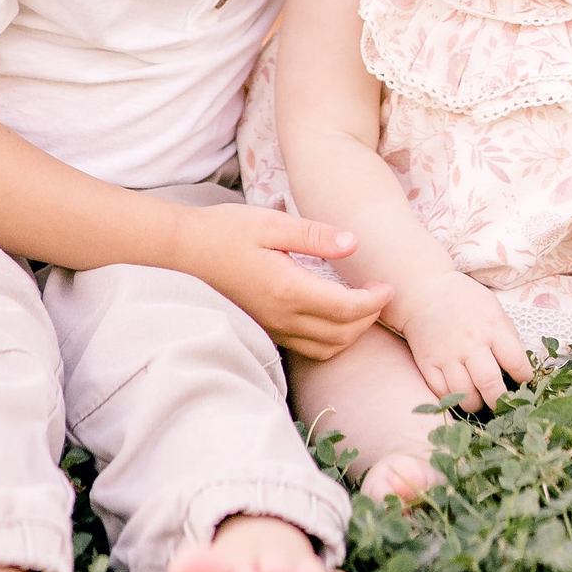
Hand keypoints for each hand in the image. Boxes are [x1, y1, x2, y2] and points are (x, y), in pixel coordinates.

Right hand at [175, 205, 391, 358]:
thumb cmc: (226, 231)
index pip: (346, 308)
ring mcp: (271, 328)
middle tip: (381, 294)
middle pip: (341, 334)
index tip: (388, 285)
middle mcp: (281, 317)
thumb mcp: (273, 223)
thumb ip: (316, 235)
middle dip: (369, 318)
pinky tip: (333, 316)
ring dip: (352, 333)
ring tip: (363, 307)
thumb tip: (354, 244)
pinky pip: (306, 347)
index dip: (374, 301)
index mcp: (288, 289)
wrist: (183, 252)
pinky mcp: (264, 330)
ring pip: (325, 348)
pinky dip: (330, 339)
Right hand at [391, 271, 532, 410]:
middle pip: (490, 384)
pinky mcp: (428, 363)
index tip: (523, 381)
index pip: (515, 361)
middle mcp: (471, 344)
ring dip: (476, 404)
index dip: (524, 376)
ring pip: (465, 394)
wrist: (424, 291)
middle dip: (500, 401)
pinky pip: (442, 392)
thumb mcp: (493, 307)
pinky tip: (459, 394)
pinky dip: (452, 399)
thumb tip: (518, 364)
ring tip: (479, 401)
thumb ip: (506, 334)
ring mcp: (448, 355)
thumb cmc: (464, 299)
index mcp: (492, 327)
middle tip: (503, 404)